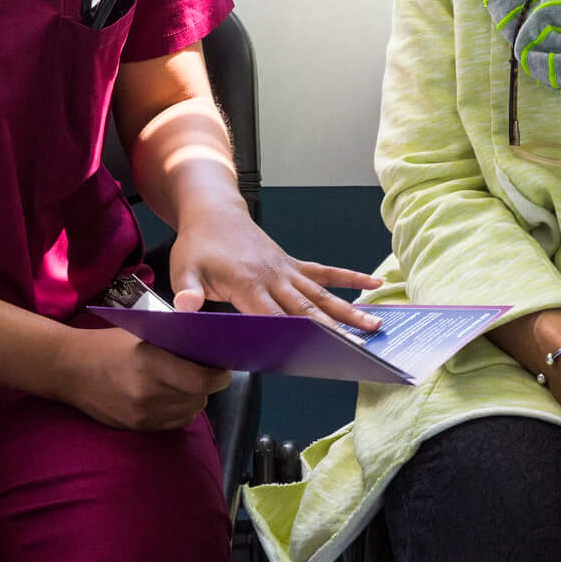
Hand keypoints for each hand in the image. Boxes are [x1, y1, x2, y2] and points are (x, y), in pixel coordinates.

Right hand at [51, 322, 232, 430]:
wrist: (68, 369)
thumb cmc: (108, 344)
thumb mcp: (144, 333)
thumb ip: (176, 343)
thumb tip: (211, 349)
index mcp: (152, 365)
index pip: (201, 380)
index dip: (219, 377)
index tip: (223, 370)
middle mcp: (148, 394)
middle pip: (198, 399)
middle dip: (207, 387)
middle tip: (206, 373)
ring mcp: (141, 414)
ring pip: (188, 413)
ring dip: (193, 400)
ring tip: (187, 384)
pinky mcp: (135, 427)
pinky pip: (172, 423)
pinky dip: (178, 411)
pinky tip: (171, 396)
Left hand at [161, 202, 383, 329]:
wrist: (214, 212)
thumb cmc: (198, 245)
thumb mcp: (185, 269)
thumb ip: (188, 292)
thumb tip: (185, 309)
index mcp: (248, 284)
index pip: (274, 316)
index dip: (295, 333)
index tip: (319, 349)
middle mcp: (273, 278)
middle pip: (308, 309)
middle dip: (334, 328)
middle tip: (360, 345)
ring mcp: (286, 270)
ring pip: (323, 294)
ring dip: (349, 310)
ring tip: (375, 325)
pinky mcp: (292, 263)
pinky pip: (325, 272)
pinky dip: (350, 277)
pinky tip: (373, 284)